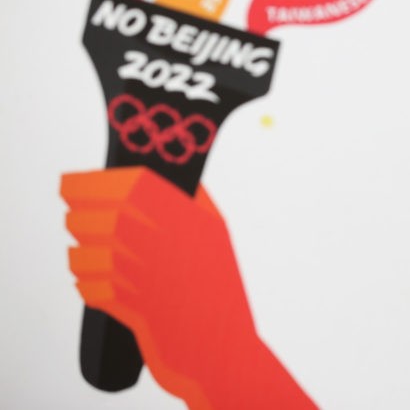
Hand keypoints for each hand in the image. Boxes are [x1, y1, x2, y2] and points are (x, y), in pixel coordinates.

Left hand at [62, 167, 313, 408]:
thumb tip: (166, 177)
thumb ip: (193, 202)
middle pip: (100, 217)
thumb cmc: (218, 288)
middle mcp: (165, 243)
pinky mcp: (125, 307)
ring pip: (87, 252)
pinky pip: (88, 286)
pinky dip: (86, 283)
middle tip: (75, 214)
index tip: (76, 182)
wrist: (219, 347)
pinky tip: (94, 281)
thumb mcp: (216, 235)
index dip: (94, 182)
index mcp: (188, 219)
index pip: (127, 186)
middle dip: (80, 214)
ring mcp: (144, 276)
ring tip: (84, 250)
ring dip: (80, 250)